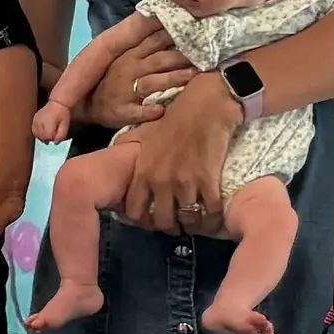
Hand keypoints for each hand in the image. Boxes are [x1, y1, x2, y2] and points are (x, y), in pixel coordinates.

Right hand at [32, 100, 75, 144]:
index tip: (56, 136)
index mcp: (48, 123)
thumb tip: (55, 143)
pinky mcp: (33, 120)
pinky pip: (33, 130)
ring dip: (42, 137)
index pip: (48, 136)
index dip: (52, 139)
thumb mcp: (65, 125)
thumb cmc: (63, 114)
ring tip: (47, 135)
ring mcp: (35, 121)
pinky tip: (42, 132)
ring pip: (36, 134)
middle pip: (41, 136)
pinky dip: (37, 133)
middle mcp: (40, 122)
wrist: (57, 103)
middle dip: (47, 138)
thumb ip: (61, 135)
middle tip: (53, 136)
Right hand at [83, 21, 193, 130]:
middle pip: (159, 60)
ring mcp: (125, 91)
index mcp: (131, 54)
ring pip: (151, 82)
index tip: (198, 31)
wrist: (86, 107)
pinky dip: (147, 111)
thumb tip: (176, 32)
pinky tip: (160, 110)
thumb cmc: (114, 81)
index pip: (155, 40)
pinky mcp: (121, 111)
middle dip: (182, 57)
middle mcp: (129, 69)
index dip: (176, 36)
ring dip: (172, 79)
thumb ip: (149, 47)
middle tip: (206, 55)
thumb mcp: (126, 58)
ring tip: (192, 76)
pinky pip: (136, 112)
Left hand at [120, 72, 238, 235]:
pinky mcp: (209, 180)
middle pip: (161, 220)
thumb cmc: (174, 119)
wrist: (206, 106)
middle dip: (169, 227)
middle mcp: (160, 181)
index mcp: (143, 172)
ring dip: (192, 226)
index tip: (152, 221)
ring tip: (196, 225)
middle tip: (177, 225)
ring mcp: (185, 182)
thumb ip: (130, 152)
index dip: (143, 222)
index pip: (134, 211)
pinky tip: (215, 221)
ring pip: (187, 219)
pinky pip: (211, 212)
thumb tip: (117, 163)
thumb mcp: (143, 135)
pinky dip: (214, 221)